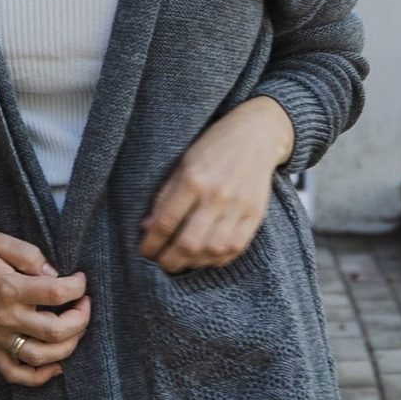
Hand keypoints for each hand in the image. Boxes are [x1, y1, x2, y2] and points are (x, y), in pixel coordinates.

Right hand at [0, 226, 90, 387]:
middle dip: (81, 318)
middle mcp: (5, 317)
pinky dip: (39, 377)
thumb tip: (54, 273)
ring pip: (41, 357)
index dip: (77, 286)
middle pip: (56, 331)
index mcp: (9, 288)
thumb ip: (29, 254)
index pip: (56, 293)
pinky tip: (56, 365)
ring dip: (69, 347)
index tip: (79, 279)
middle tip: (84, 304)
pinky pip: (15, 374)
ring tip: (76, 330)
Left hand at [137, 96, 295, 271]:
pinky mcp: (255, 214)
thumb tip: (147, 227)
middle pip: (189, 243)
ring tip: (182, 262)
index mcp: (193, 180)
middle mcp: (216, 196)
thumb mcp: (183, 164)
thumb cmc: (214, 147)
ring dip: (193, 263)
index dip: (151, 244)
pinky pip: (236, 248)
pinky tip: (206, 258)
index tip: (144, 253)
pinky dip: (218, 259)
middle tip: (161, 264)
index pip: (166, 223)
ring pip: (212, 250)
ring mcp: (238, 207)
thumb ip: (165, 196)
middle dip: (169, 261)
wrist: (257, 135)